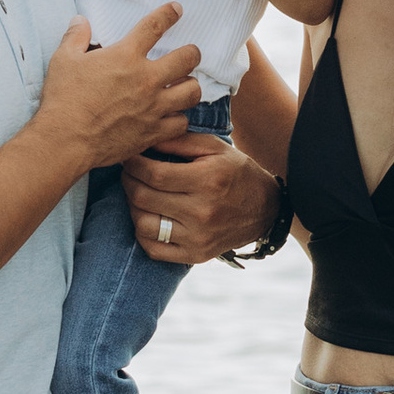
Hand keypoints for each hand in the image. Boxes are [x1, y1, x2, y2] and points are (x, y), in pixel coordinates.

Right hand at [37, 8, 200, 176]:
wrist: (66, 140)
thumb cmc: (63, 99)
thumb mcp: (63, 60)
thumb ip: (75, 37)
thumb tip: (79, 21)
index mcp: (125, 56)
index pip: (154, 26)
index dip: (169, 14)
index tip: (176, 9)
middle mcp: (146, 79)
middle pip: (188, 58)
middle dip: (192, 53)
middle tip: (189, 54)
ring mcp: (153, 107)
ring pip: (192, 92)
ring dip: (189, 86)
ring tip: (183, 86)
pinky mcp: (153, 132)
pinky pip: (181, 123)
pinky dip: (178, 119)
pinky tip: (171, 116)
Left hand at [121, 126, 278, 264]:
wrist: (265, 210)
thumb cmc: (237, 173)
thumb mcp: (215, 148)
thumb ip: (180, 141)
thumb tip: (147, 139)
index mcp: (208, 181)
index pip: (154, 173)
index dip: (134, 164)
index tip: (129, 157)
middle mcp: (202, 212)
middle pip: (144, 198)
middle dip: (128, 181)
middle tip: (128, 172)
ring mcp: (198, 237)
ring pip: (143, 224)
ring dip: (133, 207)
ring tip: (138, 194)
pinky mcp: (195, 255)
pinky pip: (153, 249)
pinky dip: (142, 233)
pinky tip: (148, 217)